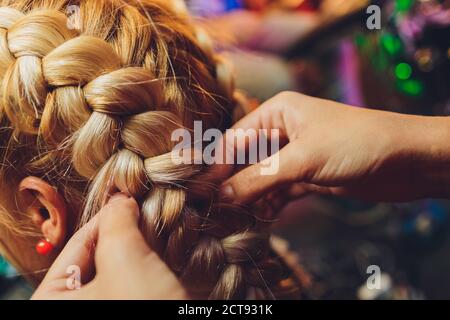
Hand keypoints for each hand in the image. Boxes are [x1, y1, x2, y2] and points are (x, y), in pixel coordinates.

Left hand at [32, 193, 188, 299]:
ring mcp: (102, 310)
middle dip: (122, 235)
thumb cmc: (145, 308)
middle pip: (94, 259)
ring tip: (153, 231)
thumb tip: (121, 200)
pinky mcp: (128, 308)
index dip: (104, 218)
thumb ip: (116, 220)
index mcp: (51, 304)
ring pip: (115, 272)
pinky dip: (144, 269)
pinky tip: (160, 256)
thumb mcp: (125, 259)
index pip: (75, 247)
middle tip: (142, 214)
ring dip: (136, 250)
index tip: (126, 200)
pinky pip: (129, 286)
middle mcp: (73, 310)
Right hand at [220, 92, 449, 204]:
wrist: (406, 160)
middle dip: (234, 183)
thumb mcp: (302, 159)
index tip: (202, 190)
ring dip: (252, 197)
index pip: (235, 139)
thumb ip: (260, 177)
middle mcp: (282, 131)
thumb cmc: (355, 144)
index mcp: (277, 113)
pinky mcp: (307, 176)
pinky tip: (264, 217)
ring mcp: (295, 155)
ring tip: (240, 217)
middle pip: (246, 159)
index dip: (218, 165)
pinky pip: (279, 190)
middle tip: (218, 208)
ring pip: (261, 177)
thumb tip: (223, 195)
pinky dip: (271, 203)